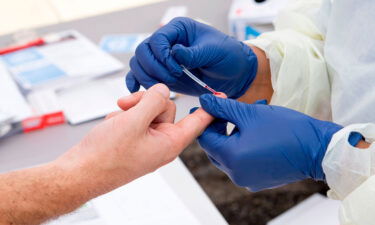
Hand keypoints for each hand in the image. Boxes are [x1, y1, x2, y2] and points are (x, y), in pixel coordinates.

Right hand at [56, 84, 214, 193]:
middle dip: (146, 103)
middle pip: (167, 108)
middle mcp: (161, 142)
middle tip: (127, 108)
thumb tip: (162, 90)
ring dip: (133, 109)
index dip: (209, 107)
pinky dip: (125, 116)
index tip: (223, 96)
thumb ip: (152, 102)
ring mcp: (147, 140)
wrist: (80, 171)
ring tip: (117, 119)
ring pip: (149, 110)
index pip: (196, 122)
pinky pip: (137, 117)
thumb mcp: (133, 122)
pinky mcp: (135, 138)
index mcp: (169, 143)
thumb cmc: (106, 156)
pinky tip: (114, 125)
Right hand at [126, 17, 257, 97]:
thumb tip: (175, 52)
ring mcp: (162, 58)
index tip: (177, 69)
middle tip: (172, 79)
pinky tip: (136, 89)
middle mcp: (167, 42)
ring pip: (139, 64)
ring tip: (165, 88)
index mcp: (178, 29)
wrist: (233, 74)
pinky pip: (140, 74)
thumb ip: (194, 53)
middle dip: (154, 68)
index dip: (162, 56)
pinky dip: (136, 81)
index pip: (157, 39)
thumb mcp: (214, 51)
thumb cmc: (227, 56)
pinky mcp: (161, 73)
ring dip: (147, 77)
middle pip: (143, 51)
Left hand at [197, 94, 342, 190]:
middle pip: (216, 147)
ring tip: (249, 113)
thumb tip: (204, 101)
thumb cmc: (286, 129)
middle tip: (228, 108)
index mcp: (231, 158)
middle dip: (220, 126)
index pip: (205, 138)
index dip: (205, 119)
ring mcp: (247, 179)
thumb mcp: (250, 113)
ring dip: (234, 132)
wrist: (318, 150)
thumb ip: (223, 107)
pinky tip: (256, 129)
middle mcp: (236, 173)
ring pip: (229, 153)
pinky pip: (242, 160)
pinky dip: (244, 144)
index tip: (208, 105)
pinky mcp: (258, 179)